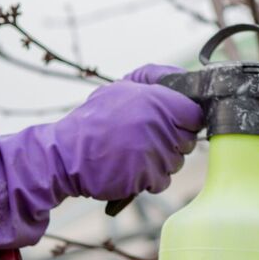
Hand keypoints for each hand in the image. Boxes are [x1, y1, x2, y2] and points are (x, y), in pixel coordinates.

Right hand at [0, 64, 202, 249]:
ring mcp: (153, 152)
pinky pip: (162, 180)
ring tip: (134, 154)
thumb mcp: (120, 89)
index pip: (194, 114)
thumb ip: (152, 81)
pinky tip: (131, 169)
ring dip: (160, 162)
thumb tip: (180, 78)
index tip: (175, 124)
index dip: (186, 121)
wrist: (64, 155)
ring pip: (176, 162)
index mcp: (155, 100)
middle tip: (147, 140)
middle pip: (188, 141)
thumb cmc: (93, 122)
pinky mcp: (145, 176)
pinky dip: (149, 179)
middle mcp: (158, 125)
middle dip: (173, 143)